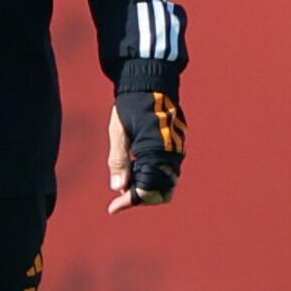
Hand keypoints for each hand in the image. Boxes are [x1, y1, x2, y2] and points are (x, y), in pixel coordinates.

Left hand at [107, 93, 186, 214]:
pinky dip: (153, 177)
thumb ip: (118, 161)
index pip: (146, 190)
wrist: (149, 83)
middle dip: (141, 198)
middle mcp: (171, 153)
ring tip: (126, 182)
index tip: (112, 208)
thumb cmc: (130, 105)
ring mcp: (177, 150)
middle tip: (120, 196)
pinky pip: (168, 171)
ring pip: (166, 183)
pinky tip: (136, 169)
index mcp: (156, 151)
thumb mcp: (118, 133)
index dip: (129, 202)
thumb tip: (118, 188)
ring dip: (147, 188)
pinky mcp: (177, 146)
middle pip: (160, 192)